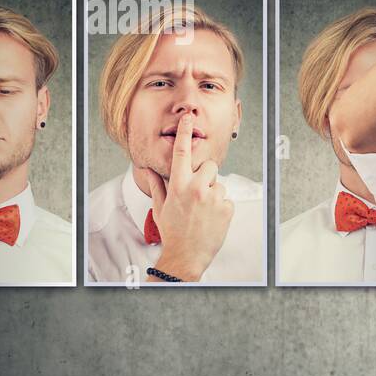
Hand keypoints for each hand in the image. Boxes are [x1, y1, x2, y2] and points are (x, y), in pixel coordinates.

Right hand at [137, 112, 234, 281]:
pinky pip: (227, 199)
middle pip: (209, 165)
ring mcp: (214, 198)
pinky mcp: (228, 208)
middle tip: (197, 192)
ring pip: (219, 183)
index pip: (182, 153)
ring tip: (202, 210)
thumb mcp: (160, 207)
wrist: (187, 255)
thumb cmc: (173, 231)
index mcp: (179, 185)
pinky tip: (211, 218)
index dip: (185, 133)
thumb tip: (147, 169)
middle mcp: (197, 188)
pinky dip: (221, 206)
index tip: (188, 119)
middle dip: (204, 175)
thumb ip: (157, 185)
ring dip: (213, 192)